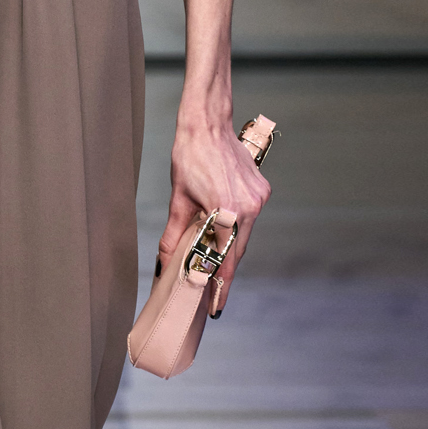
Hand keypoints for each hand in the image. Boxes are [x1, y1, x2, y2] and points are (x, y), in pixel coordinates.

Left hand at [157, 104, 270, 304]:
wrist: (207, 124)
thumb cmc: (190, 157)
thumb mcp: (178, 199)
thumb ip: (174, 235)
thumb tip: (166, 262)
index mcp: (228, 212)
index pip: (226, 260)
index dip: (220, 285)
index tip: (216, 305)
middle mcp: (249, 207)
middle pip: (237, 250)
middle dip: (225, 269)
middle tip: (212, 290)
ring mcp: (258, 198)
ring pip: (244, 235)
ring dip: (230, 247)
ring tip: (214, 260)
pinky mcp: (261, 189)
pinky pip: (249, 217)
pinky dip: (237, 226)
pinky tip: (223, 228)